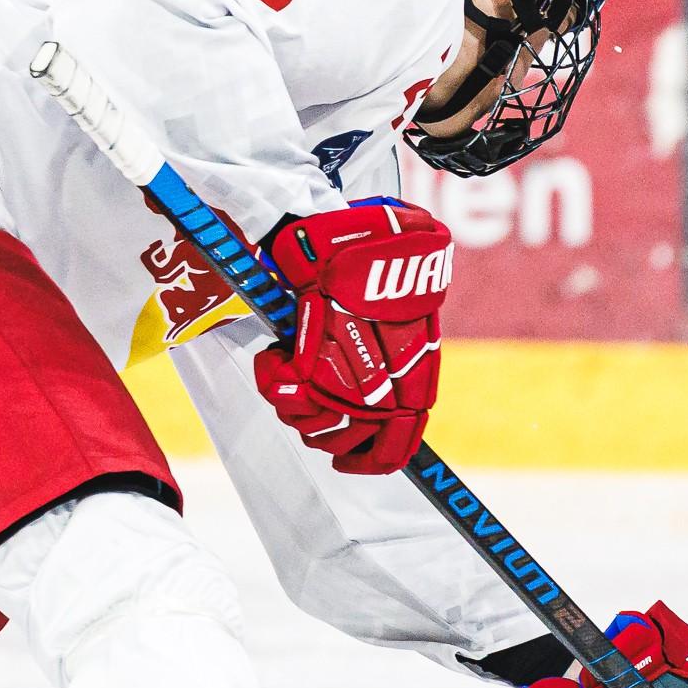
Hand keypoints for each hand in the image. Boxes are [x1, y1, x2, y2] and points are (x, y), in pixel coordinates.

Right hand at [250, 204, 454, 474]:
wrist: (346, 225)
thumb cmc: (375, 253)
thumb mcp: (401, 303)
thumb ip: (398, 348)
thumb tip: (379, 389)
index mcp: (417, 373)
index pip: (398, 444)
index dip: (370, 460)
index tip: (345, 462)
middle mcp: (387, 384)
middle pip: (345, 441)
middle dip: (316, 429)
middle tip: (302, 396)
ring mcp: (350, 375)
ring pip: (312, 426)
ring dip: (292, 407)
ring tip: (287, 370)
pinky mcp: (312, 361)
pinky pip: (284, 396)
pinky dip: (270, 379)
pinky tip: (273, 353)